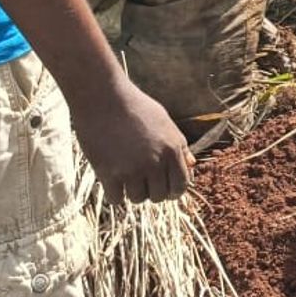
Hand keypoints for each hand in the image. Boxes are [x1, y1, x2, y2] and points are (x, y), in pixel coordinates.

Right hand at [71, 75, 191, 202]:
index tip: (163, 187)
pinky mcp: (109, 173)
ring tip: (125, 174)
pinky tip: (112, 179)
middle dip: (151, 190)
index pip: (181, 186)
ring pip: (138, 199)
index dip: (173, 190)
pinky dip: (115, 193)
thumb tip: (191, 165)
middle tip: (141, 178)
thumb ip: (179, 146)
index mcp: (172, 149)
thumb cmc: (135, 107)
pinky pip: (116, 199)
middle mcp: (155, 162)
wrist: (104, 97)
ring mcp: (132, 169)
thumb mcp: (165, 122)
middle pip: (159, 196)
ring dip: (132, 191)